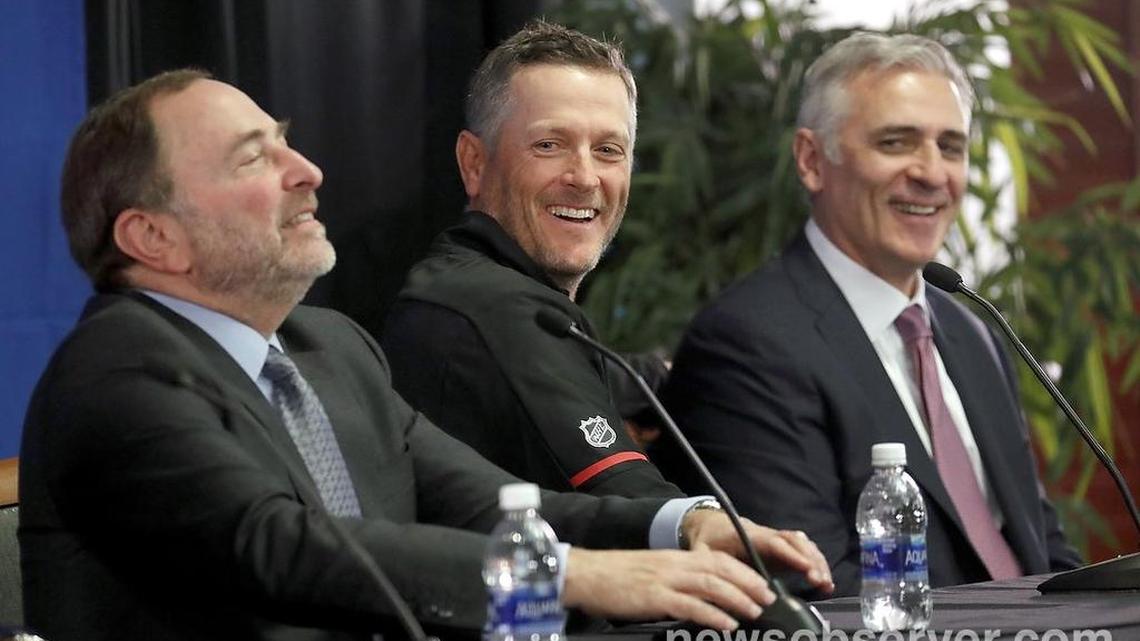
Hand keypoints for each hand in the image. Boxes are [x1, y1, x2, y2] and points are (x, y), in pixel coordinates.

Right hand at [562, 548, 775, 629]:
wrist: (586, 574)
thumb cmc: (614, 577)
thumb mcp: (650, 572)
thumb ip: (674, 580)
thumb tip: (699, 596)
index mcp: (674, 558)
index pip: (717, 559)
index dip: (743, 570)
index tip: (761, 583)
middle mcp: (674, 565)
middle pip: (720, 569)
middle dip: (748, 583)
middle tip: (768, 598)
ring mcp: (665, 580)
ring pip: (710, 585)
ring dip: (737, 598)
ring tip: (754, 611)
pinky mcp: (655, 597)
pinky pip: (690, 606)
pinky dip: (712, 615)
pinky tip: (726, 624)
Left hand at [683, 510, 833, 593]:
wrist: (711, 525)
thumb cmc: (708, 539)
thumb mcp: (703, 553)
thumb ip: (713, 568)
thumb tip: (722, 589)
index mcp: (748, 534)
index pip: (774, 542)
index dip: (791, 554)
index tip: (806, 567)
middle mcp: (766, 534)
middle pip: (795, 541)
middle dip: (810, 559)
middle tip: (819, 579)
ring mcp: (776, 540)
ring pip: (802, 544)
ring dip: (817, 562)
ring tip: (826, 583)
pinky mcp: (781, 548)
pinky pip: (803, 551)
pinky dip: (816, 563)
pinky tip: (824, 580)